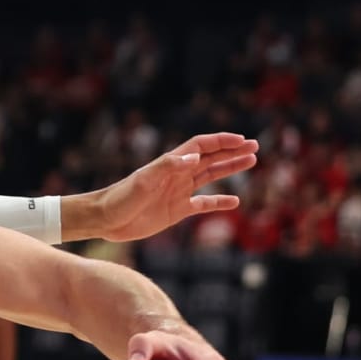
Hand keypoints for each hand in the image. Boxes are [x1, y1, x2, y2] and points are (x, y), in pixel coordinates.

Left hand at [86, 133, 257, 241]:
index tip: (242, 140)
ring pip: (210, 176)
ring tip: (251, 162)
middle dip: (232, 152)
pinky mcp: (177, 210)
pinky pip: (203, 203)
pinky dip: (219, 202)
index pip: (200, 146)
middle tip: (255, 147)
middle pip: (210, 159)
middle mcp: (177, 175)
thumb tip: (194, 157)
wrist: (105, 219)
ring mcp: (178, 192)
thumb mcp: (143, 181)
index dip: (221, 141)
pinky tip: (234, 202)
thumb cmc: (120, 197)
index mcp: (170, 164)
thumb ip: (168, 167)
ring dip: (230, 169)